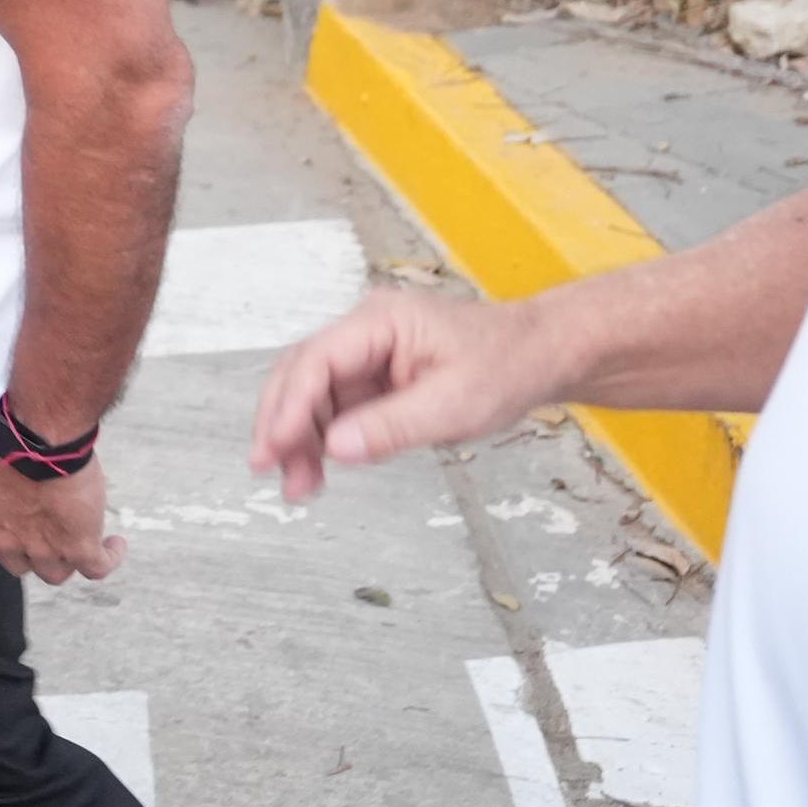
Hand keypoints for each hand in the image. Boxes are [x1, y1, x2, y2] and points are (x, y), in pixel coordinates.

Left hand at [0, 445, 125, 582]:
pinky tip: (115, 544)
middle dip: (31, 553)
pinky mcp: (77, 547)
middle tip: (47, 534)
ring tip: (82, 543)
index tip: (12, 524)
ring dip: (66, 561)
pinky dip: (108, 558)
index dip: (0, 534)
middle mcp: (8, 540)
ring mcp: (43, 549)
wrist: (41, 441)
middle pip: (19, 564)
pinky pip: (96, 567)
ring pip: (54, 574)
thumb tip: (5, 469)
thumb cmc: (12, 439)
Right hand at [248, 290, 561, 501]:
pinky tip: (320, 468)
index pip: (316, 359)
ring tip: (296, 485)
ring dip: (299, 437)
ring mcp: (368, 354)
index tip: (274, 445)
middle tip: (268, 468)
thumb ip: (392, 426)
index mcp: (380, 321)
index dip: (289, 405)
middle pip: (302, 374)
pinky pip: (336, 407)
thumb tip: (336, 448)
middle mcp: (365, 331)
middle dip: (281, 423)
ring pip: (313, 394)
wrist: (539, 356)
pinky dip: (324, 438)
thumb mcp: (455, 405)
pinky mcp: (375, 378)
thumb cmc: (506, 365)